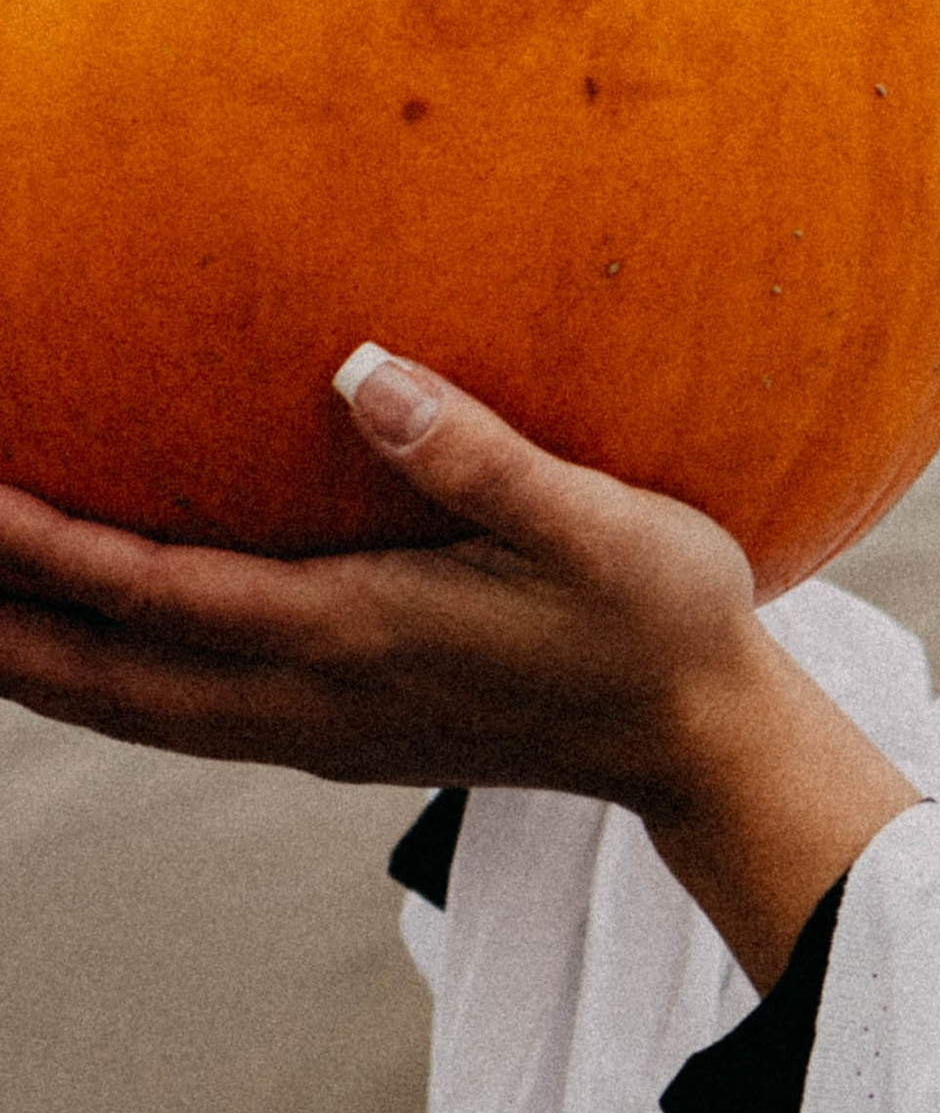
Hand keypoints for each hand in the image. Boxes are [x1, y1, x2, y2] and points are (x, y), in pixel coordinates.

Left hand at [0, 352, 919, 988]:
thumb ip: (478, 453)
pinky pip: (174, 712)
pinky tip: (84, 637)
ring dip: (30, 660)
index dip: (46, 550)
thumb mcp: (595, 526)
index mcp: (354, 636)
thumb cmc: (661, 618)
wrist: (699, 742)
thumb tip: (360, 370)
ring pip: (128, 709)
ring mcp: (316, 728)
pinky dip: (100, 676)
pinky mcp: (336, 733)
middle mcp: (310, 696)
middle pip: (102, 676)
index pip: (156, 595)